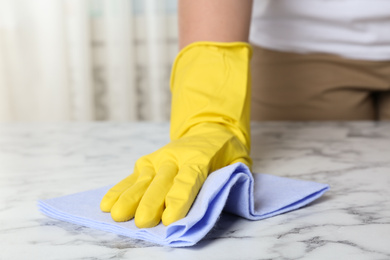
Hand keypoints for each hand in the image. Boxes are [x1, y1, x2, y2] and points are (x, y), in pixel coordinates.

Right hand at [100, 42, 251, 227]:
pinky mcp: (147, 162)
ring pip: (143, 180)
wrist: (209, 129)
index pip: (188, 180)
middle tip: (142, 221)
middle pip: (161, 182)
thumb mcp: (239, 162)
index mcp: (199, 158)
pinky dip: (119, 189)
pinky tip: (107, 203)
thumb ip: (232, 177)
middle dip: (151, 202)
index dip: (179, 200)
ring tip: (117, 214)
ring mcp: (158, 159)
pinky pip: (131, 177)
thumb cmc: (225, 152)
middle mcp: (175, 157)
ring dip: (129, 197)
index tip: (169, 219)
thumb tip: (221, 197)